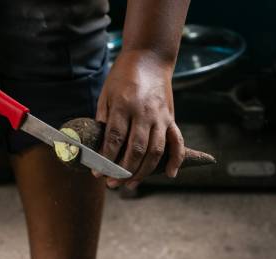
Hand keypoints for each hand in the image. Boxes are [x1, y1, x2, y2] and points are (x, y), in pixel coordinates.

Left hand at [95, 50, 184, 188]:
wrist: (150, 57)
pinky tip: (169, 174)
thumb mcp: (106, 94)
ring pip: (155, 151)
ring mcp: (161, 116)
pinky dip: (176, 160)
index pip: (115, 138)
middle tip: (112, 184)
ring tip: (131, 185)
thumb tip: (97, 147)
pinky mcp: (171, 118)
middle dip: (123, 171)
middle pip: (136, 149)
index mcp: (124, 105)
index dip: (106, 158)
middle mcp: (144, 112)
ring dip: (144, 172)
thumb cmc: (123, 77)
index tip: (97, 173)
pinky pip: (177, 142)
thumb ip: (104, 120)